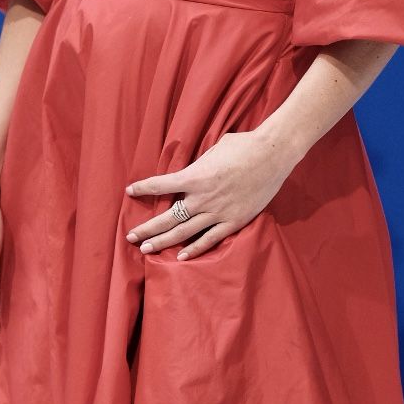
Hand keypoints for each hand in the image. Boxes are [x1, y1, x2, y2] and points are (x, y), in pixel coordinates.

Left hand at [125, 128, 292, 259]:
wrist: (272, 155)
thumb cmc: (243, 146)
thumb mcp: (213, 150)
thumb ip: (199, 166)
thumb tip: (190, 173)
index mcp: (194, 176)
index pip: (161, 185)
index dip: (144, 188)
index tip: (131, 191)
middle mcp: (202, 198)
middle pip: (168, 218)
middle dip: (147, 229)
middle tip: (130, 237)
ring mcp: (218, 212)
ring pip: (184, 233)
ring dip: (162, 241)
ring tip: (146, 249)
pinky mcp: (233, 222)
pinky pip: (209, 240)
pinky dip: (194, 249)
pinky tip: (180, 257)